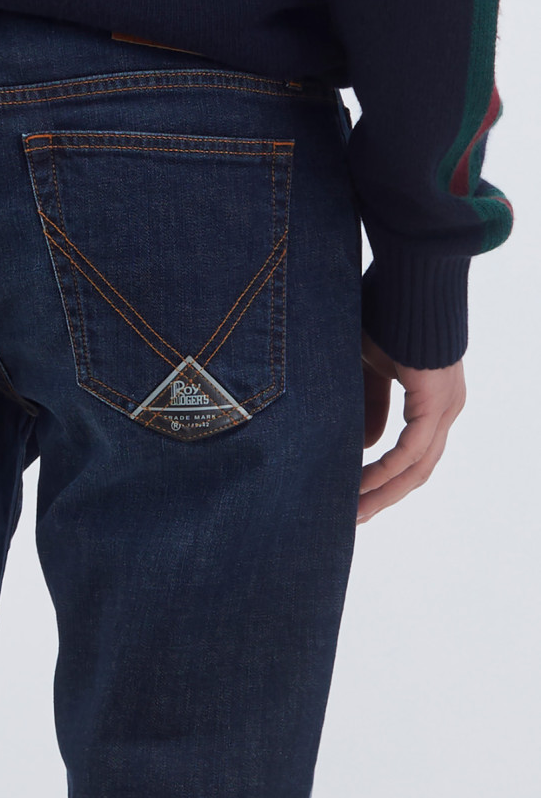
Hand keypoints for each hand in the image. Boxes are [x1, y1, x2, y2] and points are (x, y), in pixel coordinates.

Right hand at [357, 328, 466, 523]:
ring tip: (353, 512)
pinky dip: (385, 471)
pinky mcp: (436, 404)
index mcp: (433, 399)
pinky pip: (411, 451)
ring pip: (417, 468)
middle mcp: (445, 409)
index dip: (385, 477)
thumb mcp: (370, 366)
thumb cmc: (388, 312)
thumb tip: (367, 444)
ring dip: (384, 493)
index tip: (355, 496)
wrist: (409, 280)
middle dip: (384, 496)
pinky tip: (360, 485)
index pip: (413, 452)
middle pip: (418, 469)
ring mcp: (445, 408)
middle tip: (353, 517)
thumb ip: (370, 403)